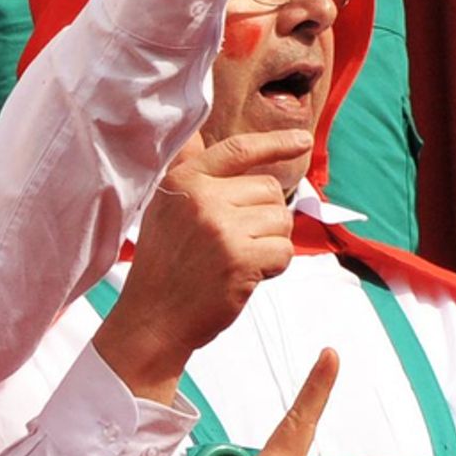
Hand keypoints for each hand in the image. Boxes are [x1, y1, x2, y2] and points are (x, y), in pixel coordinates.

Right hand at [93, 128, 308, 401]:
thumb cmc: (165, 267)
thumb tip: (198, 137)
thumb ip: (191, 177)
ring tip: (241, 261)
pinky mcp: (240, 259)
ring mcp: (221, 229)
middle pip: (269, 190)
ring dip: (271, 243)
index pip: (238, 151)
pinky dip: (274, 267)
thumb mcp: (165, 210)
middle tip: (239, 244)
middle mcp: (202, 198)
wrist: (153, 319)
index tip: (302, 141)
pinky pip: (284, 251)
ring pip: (281, 220)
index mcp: (184, 182)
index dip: (276, 143)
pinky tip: (249, 276)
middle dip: (266, 217)